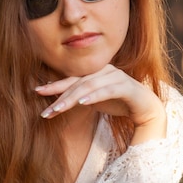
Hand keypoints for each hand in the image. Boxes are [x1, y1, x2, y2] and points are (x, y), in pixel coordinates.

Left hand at [35, 64, 166, 142]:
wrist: (146, 109)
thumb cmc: (119, 102)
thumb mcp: (94, 99)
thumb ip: (78, 95)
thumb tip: (55, 96)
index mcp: (96, 72)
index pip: (71, 79)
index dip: (54, 86)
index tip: (36, 92)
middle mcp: (104, 71)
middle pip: (77, 83)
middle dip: (59, 96)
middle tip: (45, 110)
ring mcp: (116, 77)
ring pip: (89, 86)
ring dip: (72, 98)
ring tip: (58, 109)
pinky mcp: (126, 87)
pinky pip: (107, 90)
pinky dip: (93, 96)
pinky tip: (81, 103)